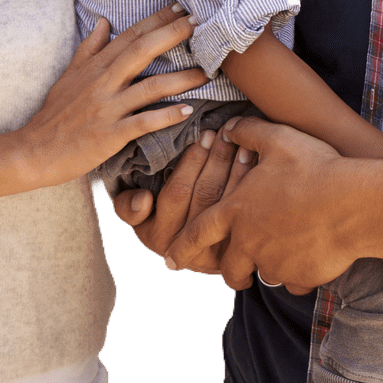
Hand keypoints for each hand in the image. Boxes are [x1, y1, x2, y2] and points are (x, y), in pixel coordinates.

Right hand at [16, 4, 207, 188]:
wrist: (34, 151)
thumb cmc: (54, 114)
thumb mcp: (69, 75)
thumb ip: (89, 48)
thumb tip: (103, 21)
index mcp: (96, 66)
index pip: (131, 36)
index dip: (157, 20)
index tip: (181, 7)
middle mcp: (103, 82)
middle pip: (143, 51)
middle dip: (172, 34)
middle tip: (199, 23)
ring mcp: (108, 108)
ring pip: (151, 87)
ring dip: (182, 79)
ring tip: (206, 73)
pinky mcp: (110, 134)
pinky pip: (144, 123)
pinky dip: (167, 116)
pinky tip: (188, 111)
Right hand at [113, 117, 255, 272]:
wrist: (190, 248)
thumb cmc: (156, 216)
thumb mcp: (136, 214)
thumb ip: (128, 205)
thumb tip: (143, 201)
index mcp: (156, 235)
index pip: (177, 193)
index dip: (192, 162)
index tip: (203, 134)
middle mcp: (185, 246)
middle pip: (205, 194)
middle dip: (217, 158)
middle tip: (225, 131)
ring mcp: (212, 251)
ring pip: (228, 201)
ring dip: (236, 167)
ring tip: (241, 140)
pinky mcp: (234, 250)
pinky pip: (246, 212)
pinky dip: (251, 183)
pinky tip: (255, 159)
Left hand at [164, 116, 356, 292]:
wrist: (352, 204)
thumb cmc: (313, 167)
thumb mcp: (277, 139)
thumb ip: (248, 132)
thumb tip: (229, 127)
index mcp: (236, 210)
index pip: (198, 232)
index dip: (182, 246)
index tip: (170, 260)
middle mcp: (249, 241)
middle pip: (228, 265)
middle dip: (227, 270)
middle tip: (232, 273)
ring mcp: (274, 262)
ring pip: (261, 273)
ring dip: (265, 267)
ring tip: (276, 258)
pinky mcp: (300, 276)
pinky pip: (292, 281)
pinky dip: (295, 273)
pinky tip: (307, 258)